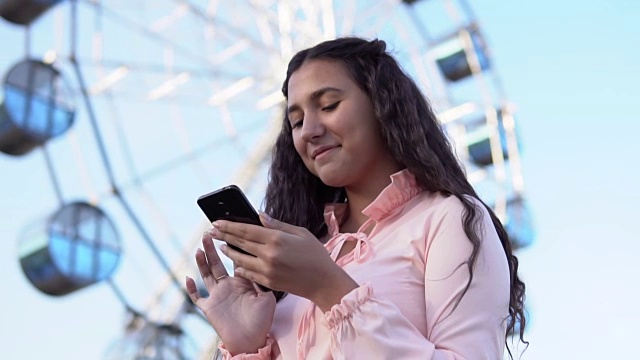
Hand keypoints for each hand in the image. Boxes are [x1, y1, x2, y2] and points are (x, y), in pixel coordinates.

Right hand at [186, 232, 275, 355]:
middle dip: (213, 248)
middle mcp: (228, 286)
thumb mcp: (266, 297)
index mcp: (242, 281)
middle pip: (217, 263)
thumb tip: (257, 263)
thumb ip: (260, 280)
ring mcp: (217, 296)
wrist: (252, 340)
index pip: (235, 259)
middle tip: (208, 233)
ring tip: (199, 248)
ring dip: (202, 262)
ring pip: (206, 274)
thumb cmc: (262, 321)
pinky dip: (191, 288)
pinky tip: (188, 278)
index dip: (231, 247)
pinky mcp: (209, 308)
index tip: (229, 232)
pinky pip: (197, 297)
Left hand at [211, 211, 358, 311]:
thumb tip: (259, 216)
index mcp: (277, 239)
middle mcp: (269, 255)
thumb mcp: (300, 233)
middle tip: (211, 231)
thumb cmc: (315, 255)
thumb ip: (278, 225)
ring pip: (240, 259)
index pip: (246, 230)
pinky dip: (240, 267)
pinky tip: (236, 263)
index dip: (229, 225)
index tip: (217, 221)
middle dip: (223, 236)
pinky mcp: (268, 282)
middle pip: (240, 243)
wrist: (323, 282)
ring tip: (220, 246)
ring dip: (228, 252)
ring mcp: (267, 270)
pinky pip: (248, 274)